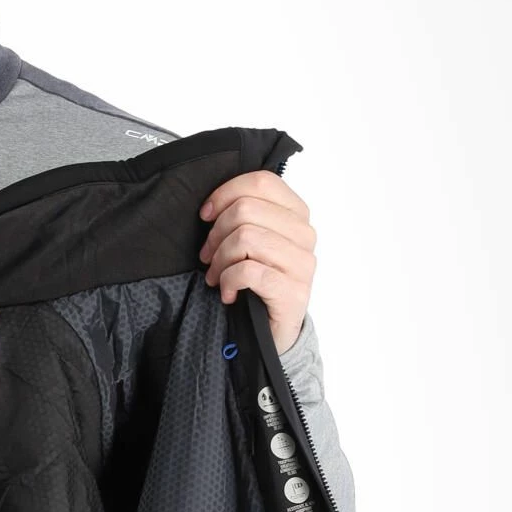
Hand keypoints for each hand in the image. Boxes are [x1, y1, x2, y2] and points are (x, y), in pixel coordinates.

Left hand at [197, 170, 317, 354]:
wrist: (273, 330)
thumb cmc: (258, 281)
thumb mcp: (252, 242)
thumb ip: (244, 216)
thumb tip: (211, 207)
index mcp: (297, 214)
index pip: (261, 182)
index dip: (225, 194)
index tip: (206, 215)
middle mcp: (305, 234)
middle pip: (246, 209)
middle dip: (216, 234)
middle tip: (208, 257)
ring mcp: (303, 263)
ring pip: (245, 238)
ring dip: (220, 260)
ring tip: (217, 276)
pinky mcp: (293, 291)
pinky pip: (248, 271)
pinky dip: (228, 281)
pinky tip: (228, 293)